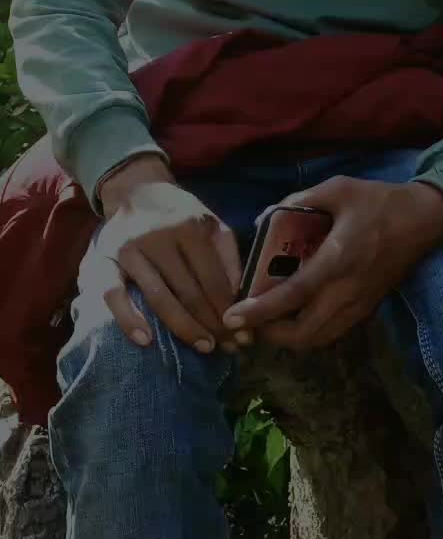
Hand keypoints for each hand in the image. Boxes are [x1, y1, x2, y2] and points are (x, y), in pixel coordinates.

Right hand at [95, 158, 242, 353]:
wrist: (135, 190)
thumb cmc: (180, 214)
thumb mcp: (211, 223)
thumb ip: (228, 255)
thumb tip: (241, 296)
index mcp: (188, 226)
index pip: (212, 277)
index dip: (228, 309)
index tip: (243, 334)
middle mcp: (158, 237)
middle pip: (189, 291)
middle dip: (211, 324)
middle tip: (229, 348)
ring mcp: (129, 250)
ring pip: (159, 298)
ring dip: (183, 328)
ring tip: (204, 347)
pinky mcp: (103, 261)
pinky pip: (113, 296)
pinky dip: (128, 320)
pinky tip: (146, 341)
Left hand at [221, 176, 442, 351]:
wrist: (424, 220)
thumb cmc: (379, 201)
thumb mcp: (338, 189)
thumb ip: (300, 200)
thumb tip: (266, 215)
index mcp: (337, 259)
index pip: (293, 296)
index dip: (260, 310)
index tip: (232, 317)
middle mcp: (347, 290)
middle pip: (302, 332)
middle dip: (270, 333)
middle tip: (249, 318)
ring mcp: (359, 304)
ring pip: (318, 339)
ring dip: (289, 337)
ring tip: (269, 320)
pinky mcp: (368, 308)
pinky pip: (333, 332)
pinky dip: (310, 333)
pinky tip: (297, 314)